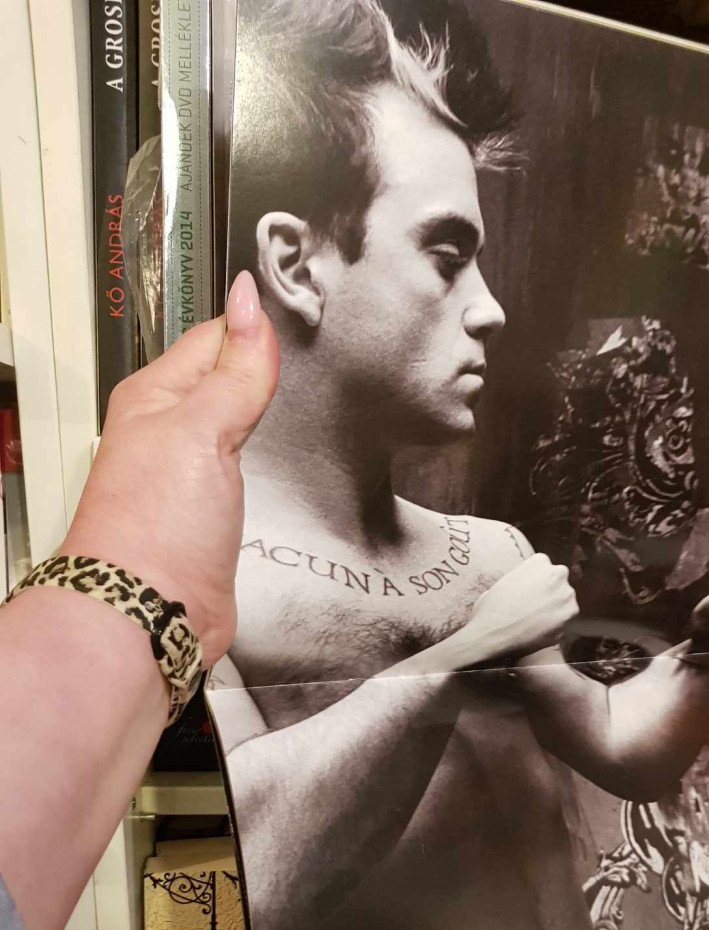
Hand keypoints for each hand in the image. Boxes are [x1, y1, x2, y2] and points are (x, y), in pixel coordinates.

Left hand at [58, 272, 279, 665]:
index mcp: (157, 395)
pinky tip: (298, 457)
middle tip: (322, 342)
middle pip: (232, 380)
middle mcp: (174, 431)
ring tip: (316, 393)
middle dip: (271, 368)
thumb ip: (235, 369)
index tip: (306, 304)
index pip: (217, 336)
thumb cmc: (153, 525)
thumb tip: (251, 301)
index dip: (257, 323)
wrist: (151, 612)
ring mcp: (196, 475)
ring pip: (245, 425)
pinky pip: (254, 472)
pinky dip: (277, 461)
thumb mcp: (200, 427)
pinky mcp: (218, 515)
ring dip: (275, 414)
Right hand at [461, 554, 578, 659]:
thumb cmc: (492, 607)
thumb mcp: (505, 580)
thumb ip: (524, 579)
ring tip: (534, 621)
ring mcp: (567, 598)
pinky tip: (537, 631)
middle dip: (550, 593)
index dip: (537, 582)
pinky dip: (553, 628)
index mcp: (541, 561)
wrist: (493, 633)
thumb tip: (528, 587)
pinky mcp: (568, 620)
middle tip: (533, 606)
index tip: (528, 591)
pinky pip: (562, 623)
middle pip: (558, 583)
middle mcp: (559, 575)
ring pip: (564, 603)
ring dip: (554, 610)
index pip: (545, 568)